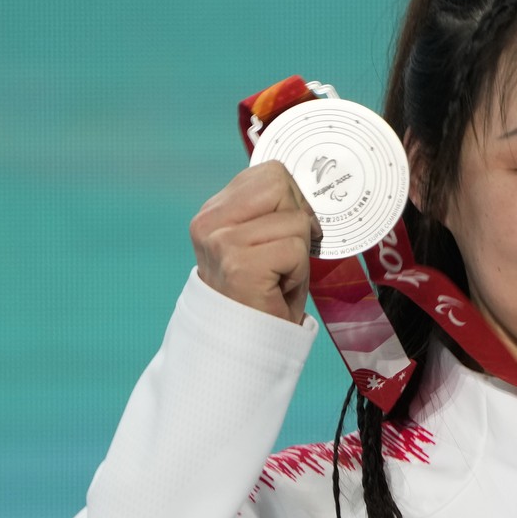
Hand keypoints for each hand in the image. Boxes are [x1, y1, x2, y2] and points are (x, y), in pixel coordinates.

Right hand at [190, 161, 320, 323]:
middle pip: (282, 186)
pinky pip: (295, 248)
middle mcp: (209, 222)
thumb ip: (274, 210)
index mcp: (214, 212)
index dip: (293, 203)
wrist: (248, 344)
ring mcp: (220, 241)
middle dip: (298, 223)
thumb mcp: (266, 242)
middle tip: (284, 259)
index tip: (287, 237)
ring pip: (294, 219)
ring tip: (279, 275)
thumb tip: (308, 182)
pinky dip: (299, 272)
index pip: (271, 173)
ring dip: (299, 252)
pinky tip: (278, 288)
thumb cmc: (265, 293)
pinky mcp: (238, 263)